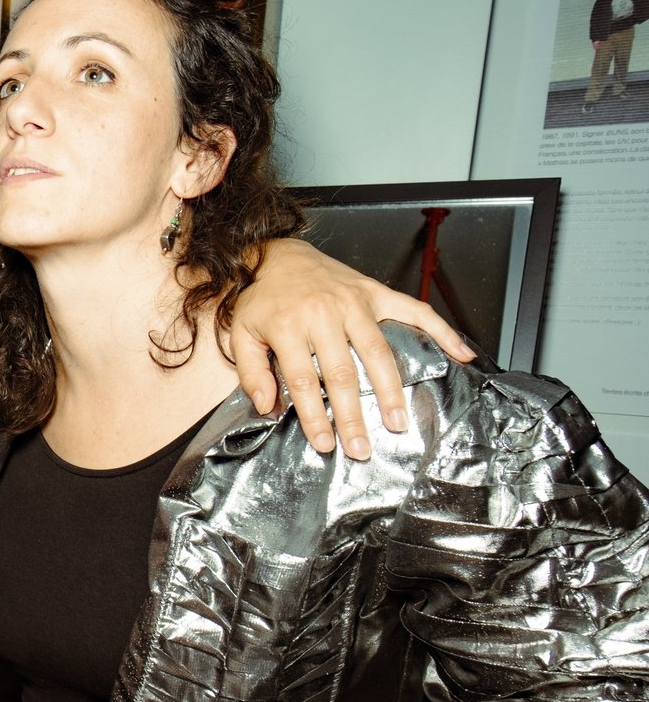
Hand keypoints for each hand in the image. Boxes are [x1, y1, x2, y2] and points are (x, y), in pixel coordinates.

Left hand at [231, 238, 475, 459]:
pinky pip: (414, 311)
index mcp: (289, 326)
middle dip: (353, 415)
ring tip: (398, 422)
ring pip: (377, 352)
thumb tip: (266, 407)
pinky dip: (441, 331)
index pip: (305, 380)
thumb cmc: (260, 298)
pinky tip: (459, 354)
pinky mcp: (374, 293)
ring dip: (390, 390)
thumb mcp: (241, 334)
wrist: (274, 254)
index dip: (315, 415)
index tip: (324, 443)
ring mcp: (354, 303)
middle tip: (362, 447)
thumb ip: (251, 372)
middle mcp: (325, 314)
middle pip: (344, 373)